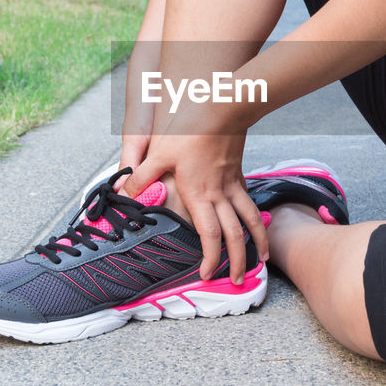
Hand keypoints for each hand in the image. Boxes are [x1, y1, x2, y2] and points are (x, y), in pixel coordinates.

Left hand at [122, 104, 266, 283]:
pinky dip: (252, 214)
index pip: (210, 235)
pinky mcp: (238, 171)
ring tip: (262, 257)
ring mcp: (234, 183)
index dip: (210, 258)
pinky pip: (247, 199)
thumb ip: (142, 175)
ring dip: (258, 240)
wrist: (225, 105)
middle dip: (239, 261)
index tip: (205, 275)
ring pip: (251, 219)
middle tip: (238, 279)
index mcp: (200, 194)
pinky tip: (251, 219)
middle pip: (236, 235)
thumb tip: (123, 192)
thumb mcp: (159, 151)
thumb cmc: (192, 127)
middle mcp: (221, 194)